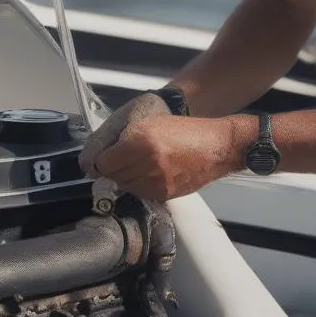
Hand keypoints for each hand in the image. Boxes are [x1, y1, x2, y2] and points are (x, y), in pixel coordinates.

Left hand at [92, 114, 237, 200]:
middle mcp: (147, 163)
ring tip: (138, 165)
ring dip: (126, 178)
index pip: (102, 162)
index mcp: (141, 140)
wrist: (217, 146)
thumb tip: (99, 156)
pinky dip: (140, 185)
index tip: (100, 159)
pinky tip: (150, 173)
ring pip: (125, 187)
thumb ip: (123, 137)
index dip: (100, 160)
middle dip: (113, 169)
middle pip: (112, 176)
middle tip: (121, 159)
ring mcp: (156, 181)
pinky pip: (140, 193)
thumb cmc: (185, 130)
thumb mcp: (150, 122)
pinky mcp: (165, 194)